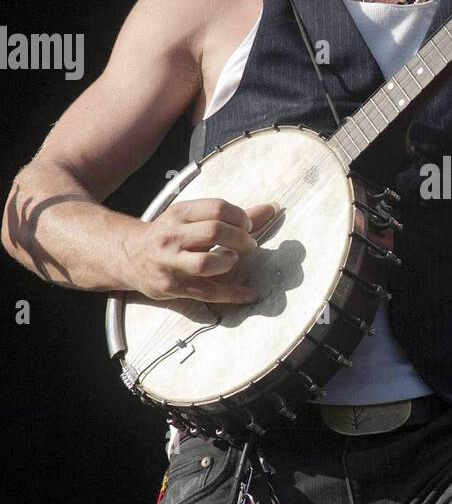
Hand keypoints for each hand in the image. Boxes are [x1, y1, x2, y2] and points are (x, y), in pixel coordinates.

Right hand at [123, 197, 276, 303]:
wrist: (127, 256)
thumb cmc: (169, 234)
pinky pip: (207, 292)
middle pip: (214, 232)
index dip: (240, 216)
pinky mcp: (172, 286)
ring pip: (205, 263)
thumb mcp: (191, 218)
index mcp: (178, 214)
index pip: (216, 208)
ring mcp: (170, 263)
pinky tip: (250, 294)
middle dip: (240, 238)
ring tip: (234, 260)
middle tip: (249, 244)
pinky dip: (233, 294)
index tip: (248, 225)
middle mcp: (172, 236)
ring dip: (228, 262)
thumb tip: (272, 208)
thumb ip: (232, 215)